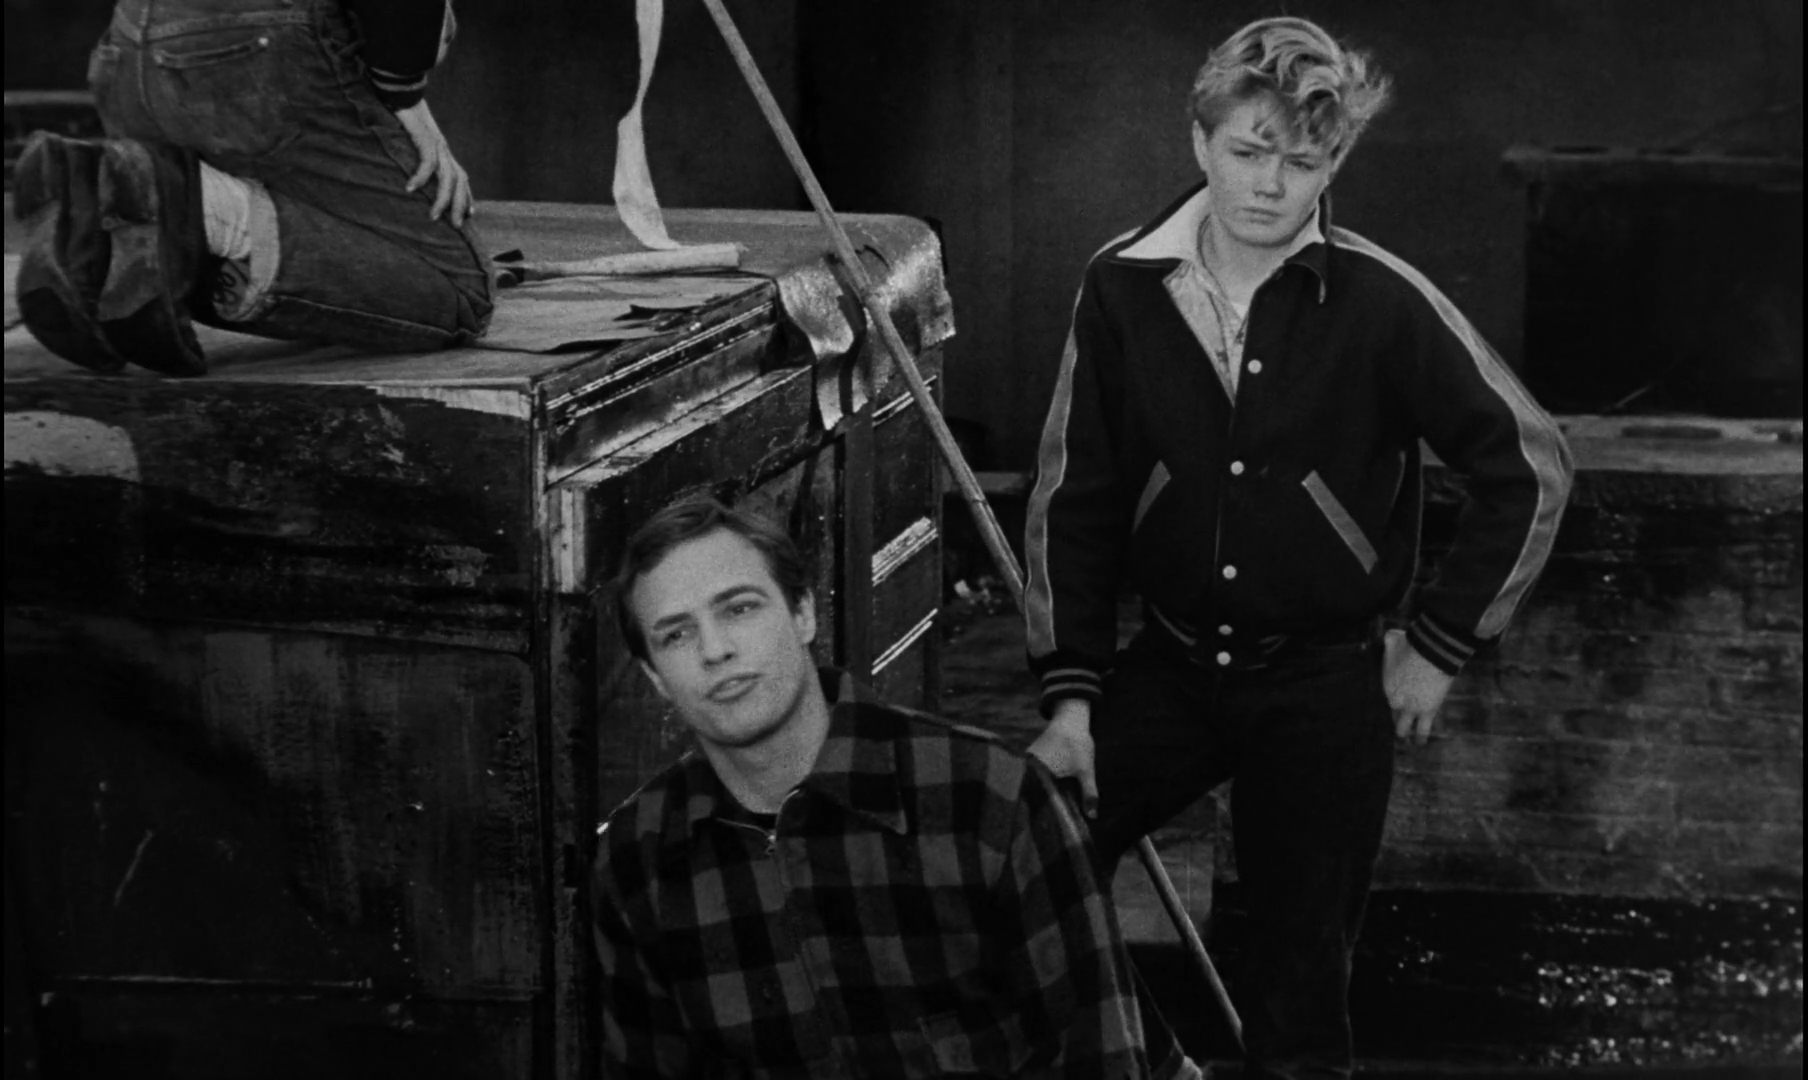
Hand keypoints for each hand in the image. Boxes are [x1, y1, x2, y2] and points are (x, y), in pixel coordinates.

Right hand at [395, 100, 472, 225]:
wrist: (402, 91)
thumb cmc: (405, 117)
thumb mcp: (415, 142)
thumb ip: (419, 157)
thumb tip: (414, 176)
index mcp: (444, 152)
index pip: (462, 177)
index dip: (466, 196)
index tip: (469, 215)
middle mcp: (444, 150)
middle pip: (459, 181)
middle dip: (459, 205)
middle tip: (455, 225)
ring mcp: (437, 144)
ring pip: (447, 177)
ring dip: (441, 198)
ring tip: (433, 216)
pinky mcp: (425, 137)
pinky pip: (427, 161)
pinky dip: (420, 176)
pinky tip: (410, 188)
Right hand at [1027, 699, 1097, 816]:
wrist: (1070, 720)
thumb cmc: (1078, 746)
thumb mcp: (1087, 771)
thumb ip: (1089, 794)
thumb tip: (1092, 817)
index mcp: (1042, 773)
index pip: (1039, 800)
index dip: (1042, 814)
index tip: (1047, 827)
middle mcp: (1030, 768)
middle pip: (1032, 794)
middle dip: (1040, 808)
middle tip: (1047, 824)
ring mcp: (1027, 763)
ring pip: (1031, 785)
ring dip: (1037, 796)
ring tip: (1043, 814)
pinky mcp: (1028, 758)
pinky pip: (1031, 776)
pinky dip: (1037, 785)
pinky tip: (1044, 795)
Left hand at [1383, 628, 1455, 744]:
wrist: (1432, 653)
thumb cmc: (1412, 644)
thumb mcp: (1393, 639)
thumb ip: (1388, 641)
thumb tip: (1389, 637)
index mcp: (1385, 685)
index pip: (1386, 699)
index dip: (1392, 702)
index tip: (1395, 705)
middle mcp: (1395, 700)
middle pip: (1392, 715)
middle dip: (1394, 720)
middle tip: (1396, 727)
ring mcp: (1410, 708)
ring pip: (1403, 728)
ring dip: (1404, 733)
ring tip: (1406, 741)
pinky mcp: (1427, 712)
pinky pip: (1422, 730)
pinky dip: (1420, 737)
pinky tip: (1419, 744)